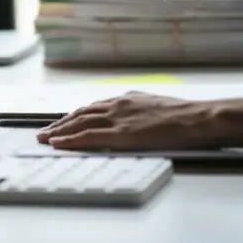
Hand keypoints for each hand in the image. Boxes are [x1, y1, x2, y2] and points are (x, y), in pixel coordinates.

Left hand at [36, 91, 219, 150]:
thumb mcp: (155, 105)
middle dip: (60, 123)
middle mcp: (116, 105)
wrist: (199, 117)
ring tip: (43, 138)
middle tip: (43, 132)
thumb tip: (132, 116)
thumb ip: (138, 109)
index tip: (61, 122)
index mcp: (125, 99)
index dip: (74, 116)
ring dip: (58, 131)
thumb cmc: (185, 115)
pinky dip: (70, 140)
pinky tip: (57, 143)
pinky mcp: (122, 134)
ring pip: (79, 123)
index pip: (92, 107)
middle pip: (80, 114)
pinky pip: (89, 136)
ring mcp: (118, 119)